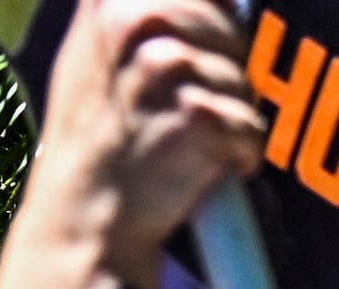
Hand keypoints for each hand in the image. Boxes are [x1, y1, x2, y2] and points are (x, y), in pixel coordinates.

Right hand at [38, 0, 263, 274]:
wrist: (86, 216)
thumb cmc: (96, 138)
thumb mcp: (94, 53)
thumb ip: (138, 12)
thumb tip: (212, 0)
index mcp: (113, 2)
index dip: (210, 25)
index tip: (195, 59)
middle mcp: (140, 23)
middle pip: (229, 29)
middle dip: (223, 70)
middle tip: (185, 111)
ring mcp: (170, 69)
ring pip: (243, 79)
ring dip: (229, 115)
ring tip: (184, 141)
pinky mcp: (201, 116)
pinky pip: (253, 126)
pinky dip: (240, 154)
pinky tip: (201, 167)